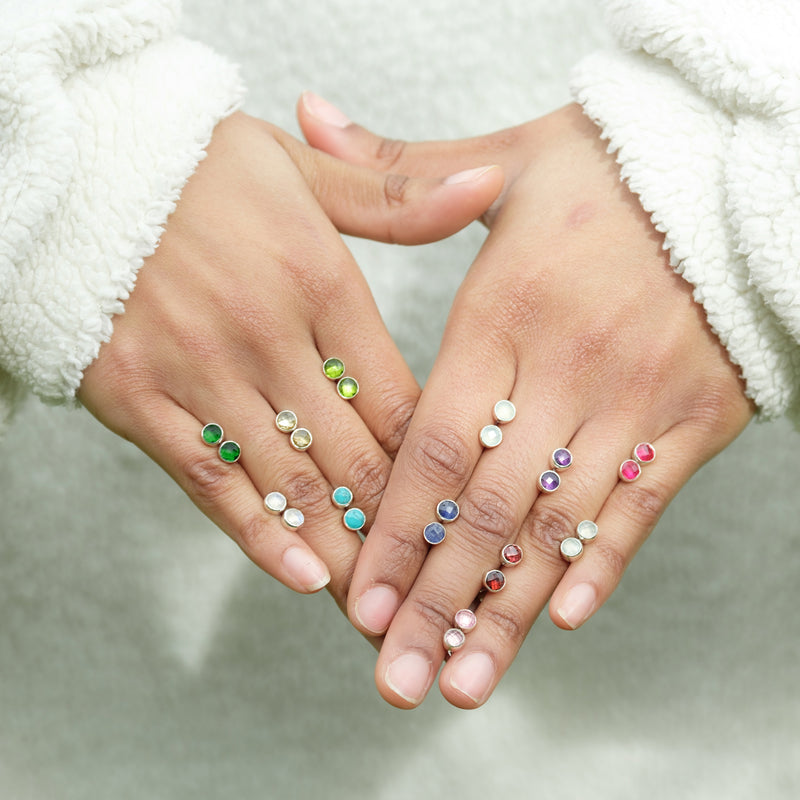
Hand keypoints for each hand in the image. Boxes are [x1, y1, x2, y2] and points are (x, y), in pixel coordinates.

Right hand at [78, 111, 501, 612]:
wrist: (80, 169)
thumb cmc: (200, 168)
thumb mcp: (303, 167)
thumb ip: (396, 194)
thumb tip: (489, 182)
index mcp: (318, 280)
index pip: (396, 394)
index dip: (437, 460)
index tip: (466, 510)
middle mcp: (266, 334)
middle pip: (355, 452)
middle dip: (402, 527)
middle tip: (444, 582)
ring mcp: (200, 372)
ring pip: (291, 480)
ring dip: (345, 550)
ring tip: (389, 605)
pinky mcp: (140, 399)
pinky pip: (209, 481)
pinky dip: (259, 533)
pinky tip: (303, 577)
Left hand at [299, 96, 753, 704]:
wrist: (734, 171)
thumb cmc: (607, 172)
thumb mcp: (503, 163)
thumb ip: (397, 167)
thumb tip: (306, 116)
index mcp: (506, 311)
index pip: (433, 444)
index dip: (393, 529)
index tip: (358, 600)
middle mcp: (567, 367)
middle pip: (485, 505)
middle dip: (436, 599)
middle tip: (395, 678)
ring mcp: (634, 399)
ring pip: (559, 523)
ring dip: (509, 609)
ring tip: (464, 680)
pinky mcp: (692, 418)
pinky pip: (642, 505)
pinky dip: (602, 563)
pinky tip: (566, 619)